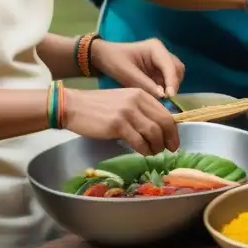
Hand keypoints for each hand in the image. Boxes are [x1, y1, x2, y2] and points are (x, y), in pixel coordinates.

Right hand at [63, 87, 178, 155]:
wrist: (74, 106)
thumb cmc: (98, 106)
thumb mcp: (124, 101)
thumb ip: (141, 110)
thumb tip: (158, 128)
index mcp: (140, 94)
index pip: (165, 112)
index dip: (172, 129)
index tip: (173, 140)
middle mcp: (137, 101)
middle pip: (163, 122)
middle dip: (170, 139)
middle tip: (171, 149)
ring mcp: (128, 112)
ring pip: (153, 132)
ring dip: (157, 146)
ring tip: (154, 152)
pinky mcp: (117, 125)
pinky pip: (138, 141)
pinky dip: (144, 149)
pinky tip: (144, 153)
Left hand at [90, 38, 184, 98]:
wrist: (102, 57)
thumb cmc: (113, 61)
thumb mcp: (127, 73)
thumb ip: (145, 84)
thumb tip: (163, 96)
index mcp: (155, 48)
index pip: (170, 65)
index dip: (172, 81)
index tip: (169, 96)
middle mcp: (161, 53)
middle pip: (176, 69)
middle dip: (173, 84)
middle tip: (166, 99)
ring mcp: (160, 61)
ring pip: (174, 75)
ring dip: (170, 87)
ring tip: (160, 98)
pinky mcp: (157, 70)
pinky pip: (166, 80)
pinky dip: (164, 88)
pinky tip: (156, 96)